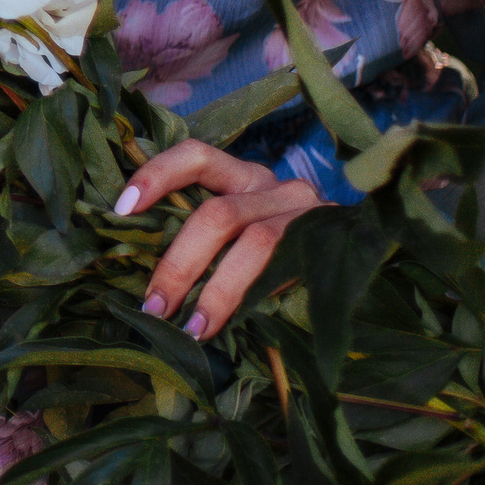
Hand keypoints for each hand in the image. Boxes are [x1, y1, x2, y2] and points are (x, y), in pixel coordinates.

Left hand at [117, 140, 323, 340]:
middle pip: (216, 215)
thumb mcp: (244, 225)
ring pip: (254, 243)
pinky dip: (252, 299)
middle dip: (179, 264)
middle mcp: (273, 186)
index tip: (121, 208)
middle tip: (153, 306)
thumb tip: (149, 277)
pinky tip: (230, 327)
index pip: (195, 156)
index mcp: (241, 175)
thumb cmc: (283, 242)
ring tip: (190, 328)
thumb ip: (207, 234)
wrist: (362, 245)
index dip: (156, 174)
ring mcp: (304, 214)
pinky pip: (287, 269)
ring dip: (215, 290)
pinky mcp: (327, 244)